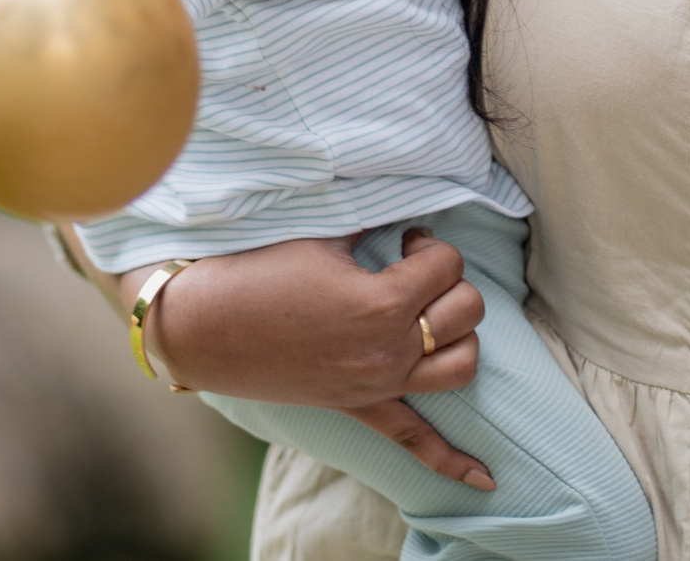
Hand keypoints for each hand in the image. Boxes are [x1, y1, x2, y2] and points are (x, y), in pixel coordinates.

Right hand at [137, 231, 496, 489]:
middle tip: (411, 266)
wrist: (202, 323)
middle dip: (448, 281)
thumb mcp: (323, 233)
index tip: (404, 238)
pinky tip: (486, 481)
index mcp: (381, 304)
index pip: (446, 264)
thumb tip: (403, 208)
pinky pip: (414, 441)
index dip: (429, 243)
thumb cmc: (257, 270)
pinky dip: (452, 461)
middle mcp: (388, 351)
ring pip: (462, 366)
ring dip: (460, 335)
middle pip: (466, 311)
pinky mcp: (357, 406)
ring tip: (431, 313)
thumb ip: (373, 221)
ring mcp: (376, 385)